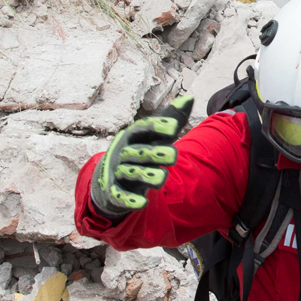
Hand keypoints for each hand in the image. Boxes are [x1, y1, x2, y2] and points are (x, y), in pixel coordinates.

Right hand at [90, 96, 193, 218]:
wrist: (110, 177)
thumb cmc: (140, 151)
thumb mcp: (154, 136)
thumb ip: (171, 118)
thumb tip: (190, 97)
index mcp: (134, 137)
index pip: (143, 129)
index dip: (157, 127)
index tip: (173, 126)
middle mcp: (125, 153)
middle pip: (140, 152)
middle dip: (155, 153)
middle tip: (173, 155)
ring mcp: (119, 173)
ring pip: (131, 173)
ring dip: (145, 175)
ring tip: (162, 178)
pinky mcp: (116, 192)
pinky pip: (121, 196)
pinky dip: (129, 199)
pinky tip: (141, 203)